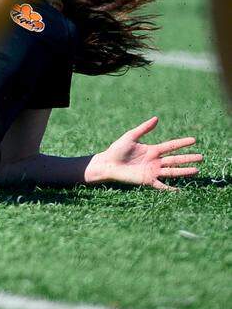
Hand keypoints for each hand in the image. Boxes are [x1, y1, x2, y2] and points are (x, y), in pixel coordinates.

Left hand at [86, 116, 202, 190]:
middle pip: (175, 159)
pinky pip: (161, 185)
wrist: (107, 164)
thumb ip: (144, 128)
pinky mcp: (147, 180)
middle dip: (188, 158)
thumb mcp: (131, 136)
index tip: (194, 140)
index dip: (182, 143)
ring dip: (184, 171)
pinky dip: (170, 189)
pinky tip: (180, 190)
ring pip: (172, 171)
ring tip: (196, 171)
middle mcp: (155, 161)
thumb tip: (156, 118)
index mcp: (152, 150)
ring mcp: (152, 171)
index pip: (171, 146)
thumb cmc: (117, 149)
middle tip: (201, 157)